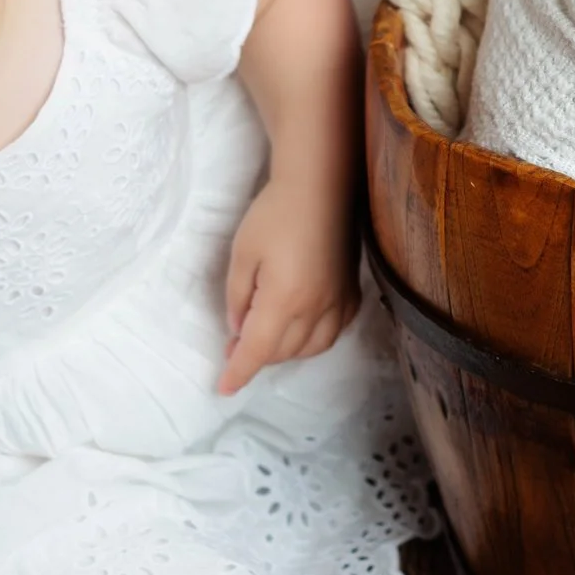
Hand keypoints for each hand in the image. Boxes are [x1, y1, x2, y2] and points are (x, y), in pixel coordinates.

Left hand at [220, 176, 359, 393]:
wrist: (321, 185)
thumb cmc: (274, 214)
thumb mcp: (242, 254)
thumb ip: (238, 297)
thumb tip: (238, 329)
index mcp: (284, 300)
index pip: (257, 350)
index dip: (239, 373)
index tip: (223, 388)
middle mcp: (315, 309)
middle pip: (282, 352)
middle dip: (256, 357)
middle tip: (233, 346)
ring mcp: (338, 302)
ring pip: (311, 348)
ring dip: (284, 352)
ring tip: (264, 339)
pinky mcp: (351, 292)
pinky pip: (333, 332)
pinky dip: (313, 341)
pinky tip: (300, 329)